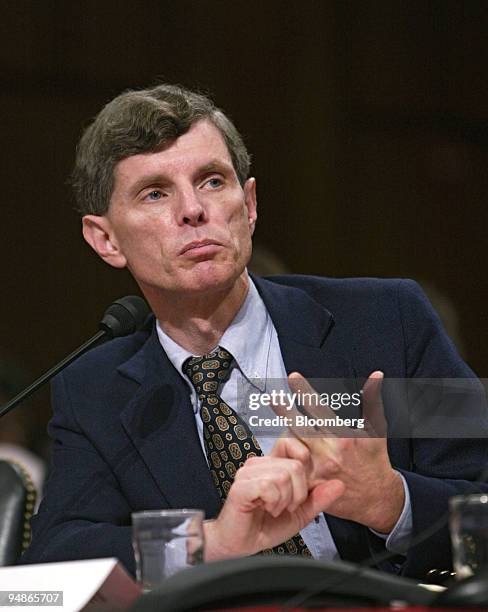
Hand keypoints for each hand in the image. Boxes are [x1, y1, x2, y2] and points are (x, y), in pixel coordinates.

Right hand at [204, 455, 343, 559]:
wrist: (239, 545)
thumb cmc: (263, 527)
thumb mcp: (300, 514)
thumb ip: (318, 498)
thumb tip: (339, 484)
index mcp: (271, 465)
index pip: (291, 443)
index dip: (303, 462)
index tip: (301, 488)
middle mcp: (258, 464)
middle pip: (295, 466)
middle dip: (297, 493)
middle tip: (285, 506)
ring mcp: (248, 473)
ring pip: (284, 475)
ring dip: (284, 500)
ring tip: (273, 509)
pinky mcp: (241, 486)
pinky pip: (269, 486)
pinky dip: (273, 503)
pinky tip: (265, 509)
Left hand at [271, 371, 404, 533]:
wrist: (377, 498)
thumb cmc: (375, 460)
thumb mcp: (377, 429)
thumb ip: (373, 400)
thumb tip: (376, 376)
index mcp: (343, 437)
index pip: (318, 408)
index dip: (303, 390)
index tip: (293, 377)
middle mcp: (328, 452)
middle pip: (299, 426)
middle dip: (284, 410)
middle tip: (273, 396)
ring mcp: (318, 470)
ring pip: (293, 446)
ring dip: (287, 433)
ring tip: (283, 425)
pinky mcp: (311, 485)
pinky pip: (293, 468)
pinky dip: (287, 456)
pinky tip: (281, 449)